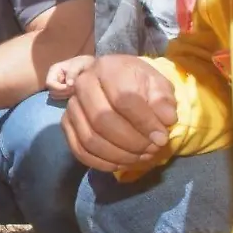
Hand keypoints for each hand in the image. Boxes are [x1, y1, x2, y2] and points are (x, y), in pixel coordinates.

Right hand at [46, 55, 96, 99]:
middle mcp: (53, 78)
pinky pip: (61, 98)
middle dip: (63, 92)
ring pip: (56, 96)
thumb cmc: (82, 63)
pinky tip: (76, 92)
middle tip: (75, 89)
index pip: (49, 83)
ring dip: (66, 95)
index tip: (71, 87)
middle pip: (52, 91)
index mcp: (53, 70)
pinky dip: (68, 96)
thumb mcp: (78, 65)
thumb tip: (69, 84)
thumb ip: (72, 73)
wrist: (89, 66)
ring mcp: (57, 85)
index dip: (58, 87)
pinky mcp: (61, 91)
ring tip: (76, 89)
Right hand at [62, 55, 177, 172]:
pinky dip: (101, 163)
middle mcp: (82, 84)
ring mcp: (71, 106)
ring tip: (139, 157)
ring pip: (90, 138)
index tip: (162, 138)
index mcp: (108, 68)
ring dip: (118, 155)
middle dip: (131, 141)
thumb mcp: (158, 86)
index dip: (144, 122)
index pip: (124, 98)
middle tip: (151, 149)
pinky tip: (120, 163)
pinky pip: (79, 150)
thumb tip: (166, 121)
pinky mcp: (66, 124)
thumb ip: (163, 102)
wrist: (116, 82)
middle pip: (102, 120)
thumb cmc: (139, 84)